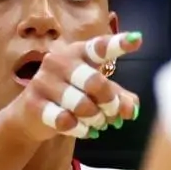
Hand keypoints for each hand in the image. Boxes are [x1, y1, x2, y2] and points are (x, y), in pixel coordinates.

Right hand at [9, 32, 142, 143]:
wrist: (33, 115)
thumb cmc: (73, 97)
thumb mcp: (100, 95)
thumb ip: (121, 100)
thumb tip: (131, 111)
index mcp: (79, 53)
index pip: (99, 47)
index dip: (118, 44)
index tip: (137, 39)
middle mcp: (59, 61)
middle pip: (96, 83)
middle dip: (110, 103)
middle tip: (111, 112)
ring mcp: (43, 80)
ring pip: (83, 106)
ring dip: (95, 119)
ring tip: (95, 121)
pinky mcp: (33, 102)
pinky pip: (66, 121)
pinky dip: (79, 129)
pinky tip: (78, 128)